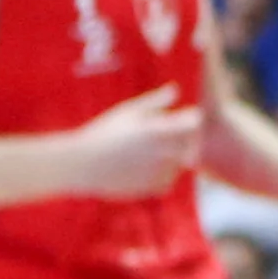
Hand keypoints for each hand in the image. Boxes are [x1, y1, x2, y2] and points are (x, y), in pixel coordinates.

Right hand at [52, 87, 204, 197]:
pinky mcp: (151, 188)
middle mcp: (163, 152)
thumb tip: (176, 90)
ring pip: (181, 164)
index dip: (189, 118)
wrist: (83, 165)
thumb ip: (155, 101)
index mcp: (159, 130)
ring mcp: (159, 172)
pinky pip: (168, 180)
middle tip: (164, 135)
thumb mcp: (128, 111)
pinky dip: (162, 174)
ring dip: (174, 157)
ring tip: (148, 151)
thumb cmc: (104, 133)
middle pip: (192, 144)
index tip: (179, 117)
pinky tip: (144, 167)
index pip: (195, 122)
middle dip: (185, 138)